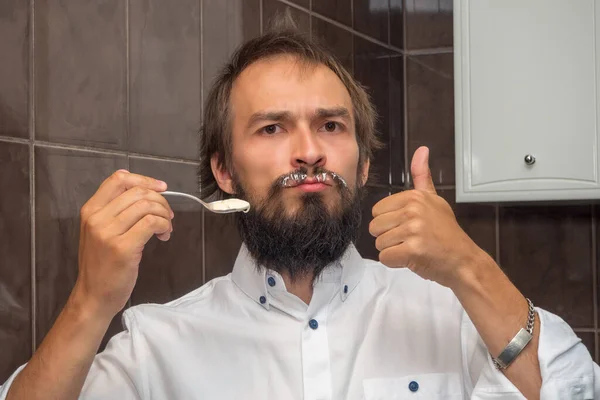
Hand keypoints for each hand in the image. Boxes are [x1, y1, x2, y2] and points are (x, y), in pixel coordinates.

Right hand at [71, 170, 173, 319]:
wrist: (93, 296)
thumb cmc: (101, 265)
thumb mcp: (100, 232)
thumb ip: (115, 211)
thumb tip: (144, 191)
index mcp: (90, 210)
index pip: (118, 179)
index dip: (144, 179)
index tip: (161, 187)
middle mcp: (97, 218)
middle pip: (138, 192)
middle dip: (160, 200)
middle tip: (167, 215)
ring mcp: (108, 233)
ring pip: (147, 206)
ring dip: (164, 214)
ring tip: (166, 228)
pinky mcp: (123, 247)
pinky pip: (151, 223)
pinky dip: (164, 225)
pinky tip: (164, 236)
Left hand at [369, 146, 482, 287]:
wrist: (464, 260)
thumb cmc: (446, 233)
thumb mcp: (434, 200)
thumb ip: (422, 176)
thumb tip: (422, 150)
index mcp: (414, 197)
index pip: (377, 210)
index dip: (389, 222)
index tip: (408, 227)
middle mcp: (413, 210)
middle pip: (375, 227)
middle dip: (388, 237)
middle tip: (410, 239)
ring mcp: (413, 230)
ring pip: (379, 243)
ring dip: (393, 251)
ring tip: (413, 248)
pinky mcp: (412, 250)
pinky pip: (385, 257)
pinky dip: (395, 262)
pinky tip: (412, 258)